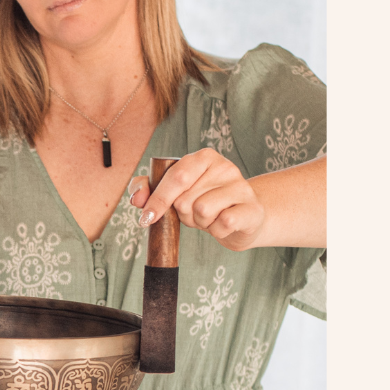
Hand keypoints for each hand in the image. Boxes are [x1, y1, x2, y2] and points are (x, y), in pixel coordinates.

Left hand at [128, 148, 263, 252]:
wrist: (242, 219)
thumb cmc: (203, 202)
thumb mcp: (174, 194)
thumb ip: (148, 190)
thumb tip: (137, 199)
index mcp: (203, 157)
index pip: (175, 177)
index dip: (158, 200)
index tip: (146, 218)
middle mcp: (225, 167)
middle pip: (185, 200)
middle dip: (184, 214)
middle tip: (195, 213)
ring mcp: (241, 186)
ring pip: (202, 212)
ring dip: (201, 223)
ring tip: (210, 218)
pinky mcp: (252, 209)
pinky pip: (223, 224)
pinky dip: (218, 231)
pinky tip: (224, 225)